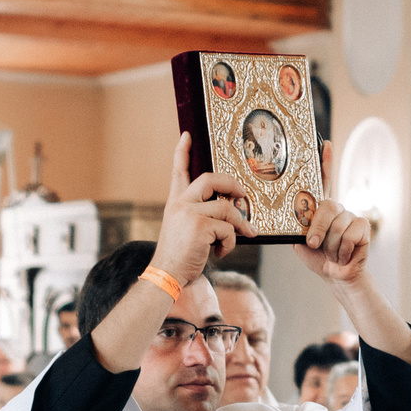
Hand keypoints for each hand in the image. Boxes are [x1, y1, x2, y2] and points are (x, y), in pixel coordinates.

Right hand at [153, 134, 246, 285]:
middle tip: (243, 193)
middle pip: (210, 179)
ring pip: (226, 208)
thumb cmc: (179, 257)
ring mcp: (189, 213)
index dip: (182, 151)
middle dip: (232, 184)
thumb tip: (230, 210)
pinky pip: (228, 228)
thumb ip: (200, 216)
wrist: (166, 275)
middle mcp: (181, 204)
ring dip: (239, 224)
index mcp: (175, 203)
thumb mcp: (185, 230)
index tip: (187, 135)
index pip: (178, 171)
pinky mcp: (200, 226)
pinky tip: (220, 253)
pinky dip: (230, 242)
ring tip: (244, 235)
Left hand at [295, 142, 373, 288]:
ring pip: (338, 225)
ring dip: (331, 246)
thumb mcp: (299, 241)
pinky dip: (343, 250)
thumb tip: (292, 218)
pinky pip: (350, 234)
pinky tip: (345, 254)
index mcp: (321, 208)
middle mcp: (337, 208)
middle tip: (314, 243)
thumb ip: (297, 226)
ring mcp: (351, 216)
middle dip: (319, 228)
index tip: (325, 144)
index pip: (323, 181)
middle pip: (328, 207)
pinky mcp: (363, 227)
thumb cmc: (317, 256)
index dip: (325, 162)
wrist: (335, 275)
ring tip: (333, 252)